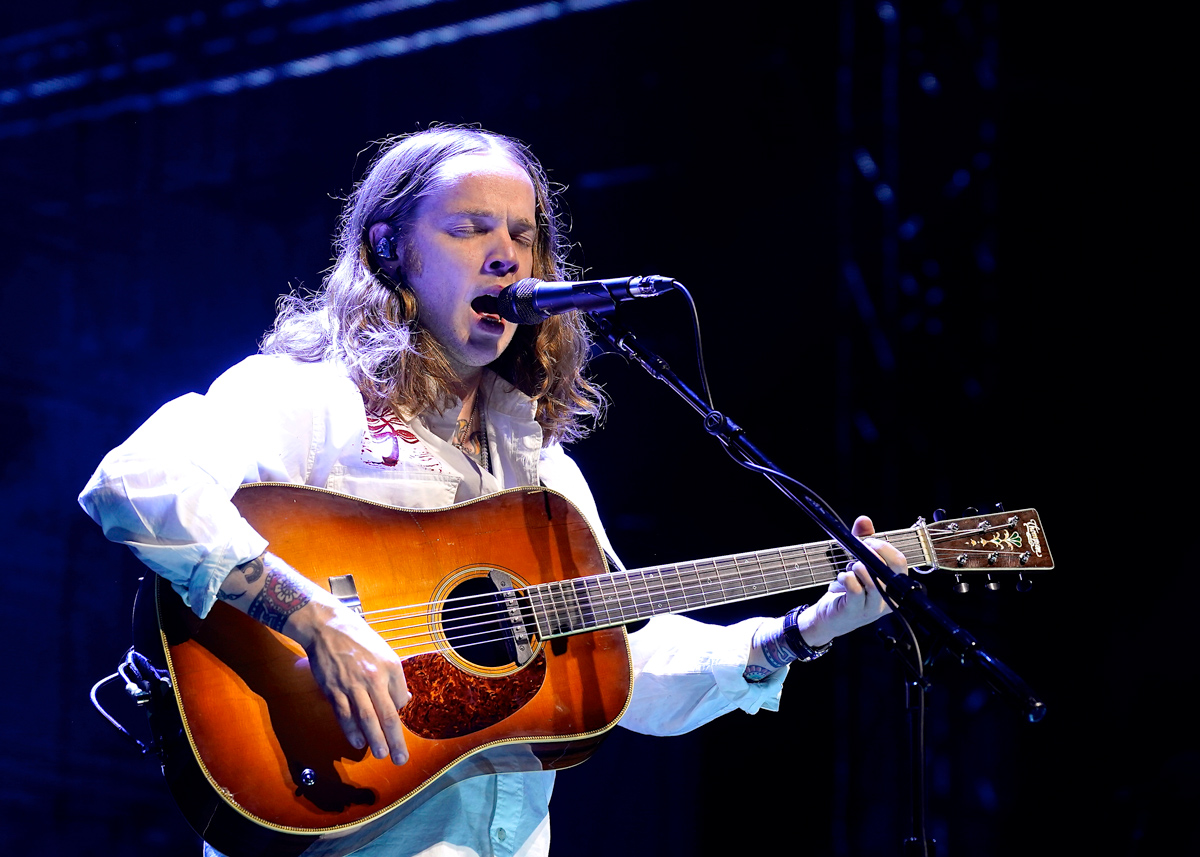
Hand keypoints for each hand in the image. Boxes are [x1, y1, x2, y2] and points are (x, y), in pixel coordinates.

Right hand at [296, 601, 411, 765]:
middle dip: (395, 741)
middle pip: (387, 716)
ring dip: (375, 741)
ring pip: (367, 719)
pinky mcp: (334, 689)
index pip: (400, 699)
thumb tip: (404, 701)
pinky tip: (358, 742)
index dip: (400, 713)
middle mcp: (374, 677)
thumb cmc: (358, 639)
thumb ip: (395, 677)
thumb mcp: (384, 652)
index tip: (396, 723)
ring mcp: (352, 685)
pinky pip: (345, 715)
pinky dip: (352, 731)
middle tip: (400, 759)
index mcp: (390, 666)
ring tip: (383, 755)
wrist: (326, 627)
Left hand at [797, 515, 907, 646]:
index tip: (868, 541)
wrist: (828, 617)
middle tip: (856, 552)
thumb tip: (864, 520)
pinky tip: (842, 579)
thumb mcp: (856, 561)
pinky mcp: (855, 612)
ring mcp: (872, 608)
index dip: (884, 548)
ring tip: (848, 569)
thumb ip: (861, 540)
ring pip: (872, 580)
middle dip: (870, 555)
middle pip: (889, 571)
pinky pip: (855, 589)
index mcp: (894, 587)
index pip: (900, 563)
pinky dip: (846, 578)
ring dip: (856, 568)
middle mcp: (888, 600)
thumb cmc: (847, 589)